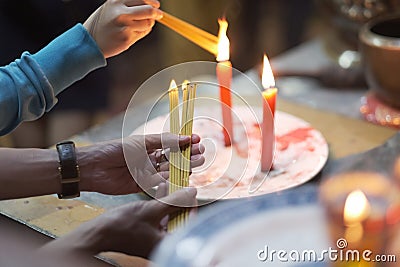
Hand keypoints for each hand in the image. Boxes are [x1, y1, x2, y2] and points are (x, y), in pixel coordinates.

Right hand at [38, 185, 196, 258]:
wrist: (97, 233)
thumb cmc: (121, 226)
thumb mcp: (151, 209)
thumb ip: (174, 201)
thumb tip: (190, 192)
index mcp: (165, 244)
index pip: (188, 226)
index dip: (192, 208)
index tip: (192, 195)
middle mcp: (160, 243)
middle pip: (179, 221)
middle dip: (180, 202)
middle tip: (183, 188)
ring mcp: (151, 238)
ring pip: (167, 217)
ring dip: (170, 201)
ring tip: (172, 185)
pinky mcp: (143, 232)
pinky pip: (156, 217)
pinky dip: (159, 204)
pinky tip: (160, 189)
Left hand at [78, 133, 204, 194]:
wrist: (93, 167)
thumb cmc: (114, 149)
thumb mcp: (141, 142)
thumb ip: (163, 141)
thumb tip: (184, 137)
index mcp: (149, 146)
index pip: (172, 144)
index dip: (185, 142)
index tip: (197, 139)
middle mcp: (150, 159)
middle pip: (174, 157)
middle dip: (188, 154)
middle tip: (201, 152)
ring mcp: (147, 172)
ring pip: (170, 170)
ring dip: (183, 166)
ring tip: (197, 161)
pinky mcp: (143, 185)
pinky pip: (160, 182)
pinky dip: (171, 178)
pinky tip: (182, 173)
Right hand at [83, 0, 162, 57]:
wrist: (90, 41)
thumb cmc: (102, 24)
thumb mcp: (111, 7)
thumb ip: (127, 4)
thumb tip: (149, 3)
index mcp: (116, 1)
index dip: (152, 2)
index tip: (156, 4)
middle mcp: (121, 12)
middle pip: (149, 10)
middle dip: (157, 12)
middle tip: (159, 14)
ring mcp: (124, 26)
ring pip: (148, 23)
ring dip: (148, 24)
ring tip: (138, 25)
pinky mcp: (127, 37)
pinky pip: (143, 33)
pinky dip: (142, 32)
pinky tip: (132, 33)